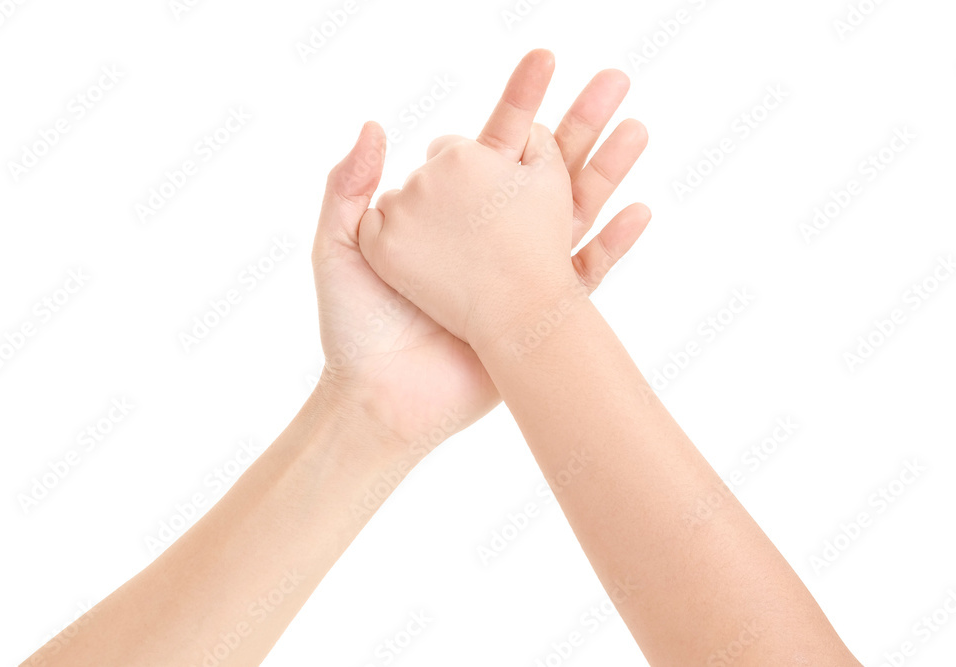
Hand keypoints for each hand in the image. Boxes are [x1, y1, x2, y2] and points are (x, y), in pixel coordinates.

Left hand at [312, 50, 648, 452]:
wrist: (382, 399)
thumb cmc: (354, 327)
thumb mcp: (340, 250)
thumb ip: (349, 191)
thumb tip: (375, 125)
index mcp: (447, 215)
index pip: (489, 147)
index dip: (519, 104)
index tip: (543, 59)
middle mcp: (488, 237)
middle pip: (542, 170)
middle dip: (580, 123)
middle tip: (614, 80)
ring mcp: (517, 275)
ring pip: (572, 212)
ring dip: (608, 170)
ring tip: (637, 127)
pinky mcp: (538, 314)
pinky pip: (585, 274)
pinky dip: (614, 244)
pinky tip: (641, 210)